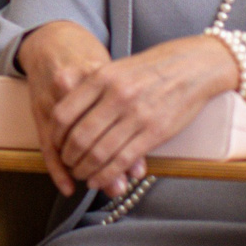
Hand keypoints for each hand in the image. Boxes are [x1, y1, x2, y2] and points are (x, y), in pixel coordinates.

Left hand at [23, 22, 235, 197]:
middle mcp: (116, 96)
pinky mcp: (155, 132)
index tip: (54, 145)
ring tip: (81, 175)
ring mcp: (136, 115)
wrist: (191, 66)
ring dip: (85, 169)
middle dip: (68, 157)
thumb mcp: (114, 69)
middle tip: (67, 164)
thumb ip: (91, 89)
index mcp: (100, 78)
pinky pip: (123, 159)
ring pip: (100, 152)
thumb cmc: (150, 69)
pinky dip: (107, 174)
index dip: (55, 135)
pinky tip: (99, 180)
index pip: (64, 113)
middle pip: (79, 136)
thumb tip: (68, 117)